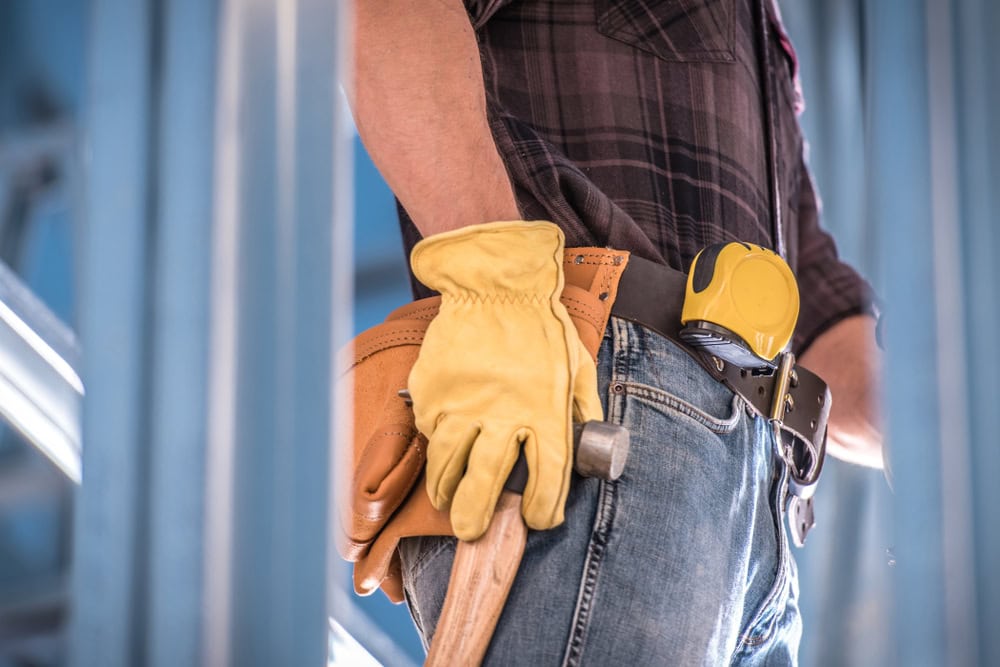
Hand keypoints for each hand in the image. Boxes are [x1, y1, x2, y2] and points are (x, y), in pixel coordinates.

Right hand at [407, 221, 603, 539]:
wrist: (495, 285)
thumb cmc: (540, 326)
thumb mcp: (577, 365)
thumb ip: (585, 408)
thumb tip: (593, 442)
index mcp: (545, 411)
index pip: (549, 478)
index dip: (545, 509)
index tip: (538, 520)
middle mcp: (502, 414)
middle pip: (486, 482)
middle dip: (477, 515)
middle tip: (471, 532)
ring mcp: (461, 404)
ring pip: (447, 463)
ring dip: (445, 488)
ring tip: (447, 499)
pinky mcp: (432, 392)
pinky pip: (429, 429)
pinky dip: (434, 441)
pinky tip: (442, 441)